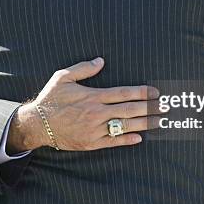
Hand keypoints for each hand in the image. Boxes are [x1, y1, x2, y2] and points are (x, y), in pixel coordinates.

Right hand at [6, 57, 163, 152]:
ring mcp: (94, 129)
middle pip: (129, 110)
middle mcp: (96, 113)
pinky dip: (127, 140)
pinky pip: (112, 142)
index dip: (141, 92)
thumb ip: (83, 68)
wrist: (37, 124)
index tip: (155, 92)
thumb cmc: (51, 99)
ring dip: (144, 124)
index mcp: (92, 96)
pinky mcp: (90, 143)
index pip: (123, 93)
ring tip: (160, 122)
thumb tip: (101, 60)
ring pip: (124, 126)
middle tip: (166, 107)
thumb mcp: (63, 77)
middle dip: (149, 108)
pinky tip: (140, 138)